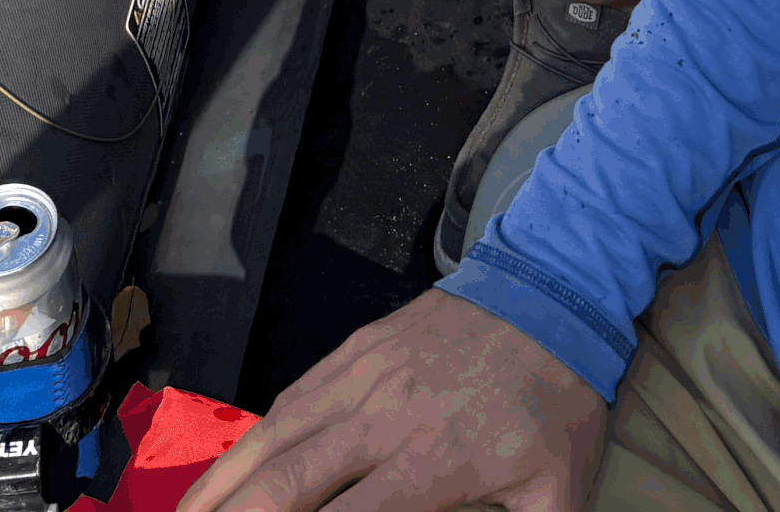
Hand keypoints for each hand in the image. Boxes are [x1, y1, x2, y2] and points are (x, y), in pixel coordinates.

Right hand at [178, 291, 604, 511]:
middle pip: (289, 480)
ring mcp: (361, 376)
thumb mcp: (556, 495)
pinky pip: (289, 399)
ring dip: (222, 483)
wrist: (552, 289)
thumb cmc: (555, 402)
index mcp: (431, 461)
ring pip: (273, 435)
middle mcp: (383, 418)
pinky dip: (249, 438)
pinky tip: (226, 470)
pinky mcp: (354, 349)